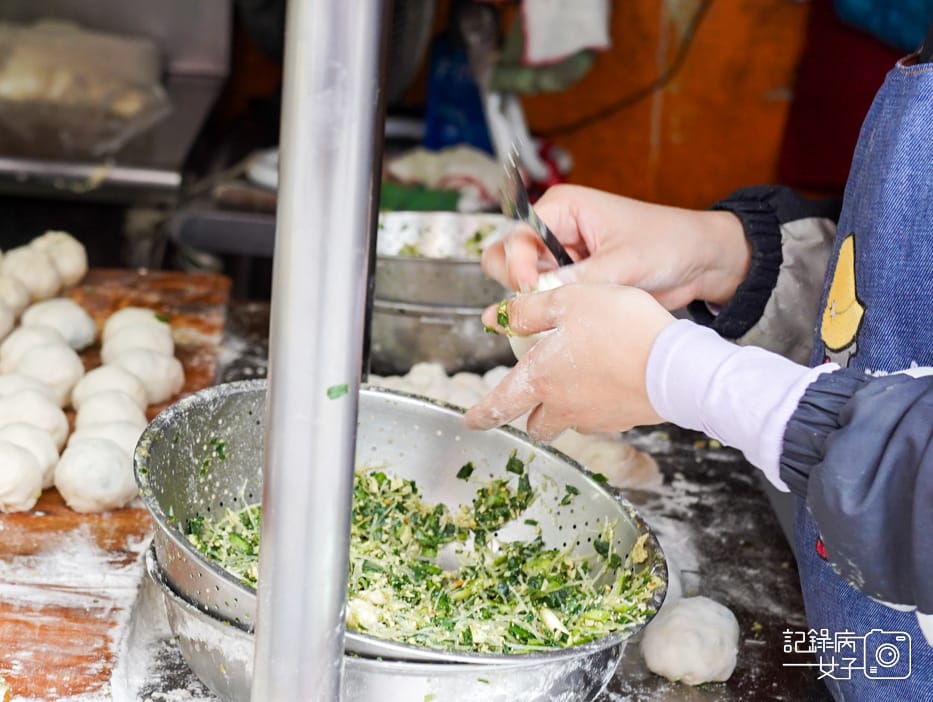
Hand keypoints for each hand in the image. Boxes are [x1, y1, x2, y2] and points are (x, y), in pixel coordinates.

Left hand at [464, 283, 675, 439]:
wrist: (676, 365)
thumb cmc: (621, 327)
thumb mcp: (568, 302)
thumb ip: (528, 311)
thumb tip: (494, 317)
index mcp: (540, 378)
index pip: (500, 405)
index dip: (482, 414)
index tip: (472, 421)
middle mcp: (563, 406)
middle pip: (536, 424)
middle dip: (530, 414)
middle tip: (534, 396)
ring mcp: (594, 418)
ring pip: (569, 422)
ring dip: (565, 409)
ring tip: (578, 381)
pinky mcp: (623, 421)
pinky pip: (601, 419)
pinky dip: (598, 405)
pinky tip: (611, 381)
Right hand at [483, 184, 749, 308]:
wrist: (700, 262)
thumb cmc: (668, 243)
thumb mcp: (624, 261)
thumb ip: (579, 279)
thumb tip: (539, 297)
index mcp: (562, 208)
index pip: (517, 234)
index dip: (517, 263)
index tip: (530, 287)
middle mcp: (554, 231)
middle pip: (506, 257)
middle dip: (515, 281)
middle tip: (541, 299)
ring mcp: (560, 259)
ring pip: (520, 283)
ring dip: (531, 298)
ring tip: (560, 308)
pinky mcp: (571, 282)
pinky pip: (544, 299)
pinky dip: (547, 311)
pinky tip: (567, 318)